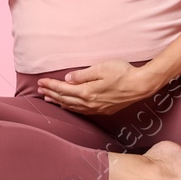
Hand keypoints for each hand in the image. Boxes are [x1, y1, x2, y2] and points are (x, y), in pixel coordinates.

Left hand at [38, 60, 155, 115]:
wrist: (140, 86)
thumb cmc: (122, 73)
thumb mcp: (101, 68)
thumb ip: (82, 75)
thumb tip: (67, 79)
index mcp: (87, 92)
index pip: (63, 89)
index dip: (51, 85)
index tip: (41, 82)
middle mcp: (89, 103)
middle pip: (65, 99)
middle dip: (51, 94)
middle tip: (40, 90)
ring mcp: (96, 108)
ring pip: (72, 107)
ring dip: (59, 102)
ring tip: (49, 99)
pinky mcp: (103, 110)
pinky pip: (81, 111)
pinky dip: (71, 107)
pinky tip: (68, 105)